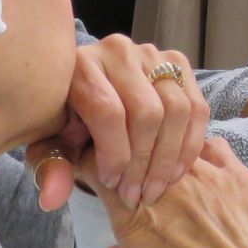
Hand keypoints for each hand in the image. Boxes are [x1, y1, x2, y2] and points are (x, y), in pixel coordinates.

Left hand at [64, 36, 208, 207]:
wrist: (87, 97)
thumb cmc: (68, 124)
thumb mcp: (52, 146)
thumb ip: (51, 169)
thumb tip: (53, 196)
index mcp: (81, 65)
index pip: (108, 111)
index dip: (114, 154)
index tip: (112, 184)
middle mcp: (118, 51)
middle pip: (147, 111)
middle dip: (143, 162)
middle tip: (135, 195)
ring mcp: (152, 54)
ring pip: (176, 110)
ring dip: (168, 159)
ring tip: (154, 189)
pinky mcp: (178, 63)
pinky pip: (196, 108)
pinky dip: (190, 145)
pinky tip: (175, 173)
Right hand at [94, 140, 247, 247]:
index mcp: (136, 223)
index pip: (99, 170)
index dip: (95, 166)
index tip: (101, 174)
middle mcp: (166, 189)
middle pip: (134, 153)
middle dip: (129, 161)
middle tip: (137, 178)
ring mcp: (204, 175)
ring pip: (170, 145)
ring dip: (163, 155)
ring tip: (173, 175)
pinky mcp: (237, 171)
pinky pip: (210, 145)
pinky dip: (200, 153)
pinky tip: (205, 172)